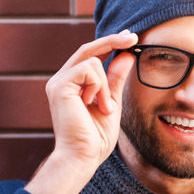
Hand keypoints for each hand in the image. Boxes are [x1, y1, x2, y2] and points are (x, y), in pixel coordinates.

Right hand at [25, 30, 137, 193]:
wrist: (84, 156)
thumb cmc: (96, 135)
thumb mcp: (112, 102)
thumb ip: (116, 79)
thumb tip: (127, 56)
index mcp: (74, 83)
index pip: (91, 55)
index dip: (110, 43)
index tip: (131, 37)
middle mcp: (63, 79)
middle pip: (88, 48)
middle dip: (113, 40)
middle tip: (134, 37)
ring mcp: (58, 82)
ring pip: (92, 60)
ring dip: (106, 84)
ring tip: (105, 107)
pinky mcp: (59, 86)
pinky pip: (87, 70)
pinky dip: (99, 87)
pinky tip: (96, 105)